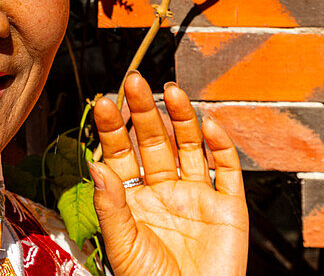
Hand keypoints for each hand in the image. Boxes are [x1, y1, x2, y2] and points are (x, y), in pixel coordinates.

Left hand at [89, 72, 248, 275]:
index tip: (105, 101)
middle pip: (155, 142)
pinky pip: (227, 172)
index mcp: (134, 198)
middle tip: (134, 80)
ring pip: (190, 147)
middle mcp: (165, 191)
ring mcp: (197, 197)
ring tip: (170, 90)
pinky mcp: (228, 209)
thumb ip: (110, 204)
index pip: (121, 153)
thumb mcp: (122, 243)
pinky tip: (208, 125)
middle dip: (145, 111)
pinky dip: (221, 146)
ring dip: (182, 118)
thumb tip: (95, 163)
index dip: (114, 128)